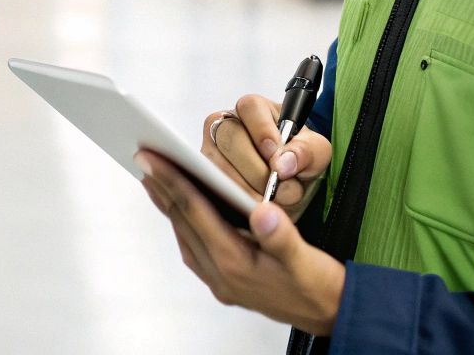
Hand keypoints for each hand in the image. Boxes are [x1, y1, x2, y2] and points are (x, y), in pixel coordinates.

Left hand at [136, 148, 343, 335]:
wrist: (331, 315)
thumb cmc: (318, 285)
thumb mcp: (306, 257)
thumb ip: (282, 235)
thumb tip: (262, 211)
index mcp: (235, 264)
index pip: (194, 212)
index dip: (171, 180)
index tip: (151, 156)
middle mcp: (220, 275)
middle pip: (182, 222)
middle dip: (161, 188)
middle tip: (142, 157)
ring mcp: (219, 281)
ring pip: (184, 233)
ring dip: (169, 204)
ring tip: (156, 176)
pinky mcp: (225, 282)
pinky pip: (193, 245)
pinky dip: (185, 221)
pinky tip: (184, 208)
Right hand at [202, 94, 330, 219]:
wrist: (289, 188)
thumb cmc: (300, 161)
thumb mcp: (316, 154)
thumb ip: (307, 152)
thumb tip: (283, 165)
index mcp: (254, 109)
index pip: (250, 108)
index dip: (262, 131)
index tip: (276, 158)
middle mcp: (225, 124)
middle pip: (230, 138)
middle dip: (257, 170)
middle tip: (279, 190)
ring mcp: (210, 150)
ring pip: (218, 166)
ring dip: (247, 190)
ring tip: (272, 204)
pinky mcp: (203, 176)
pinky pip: (211, 188)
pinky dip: (233, 202)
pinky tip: (252, 211)